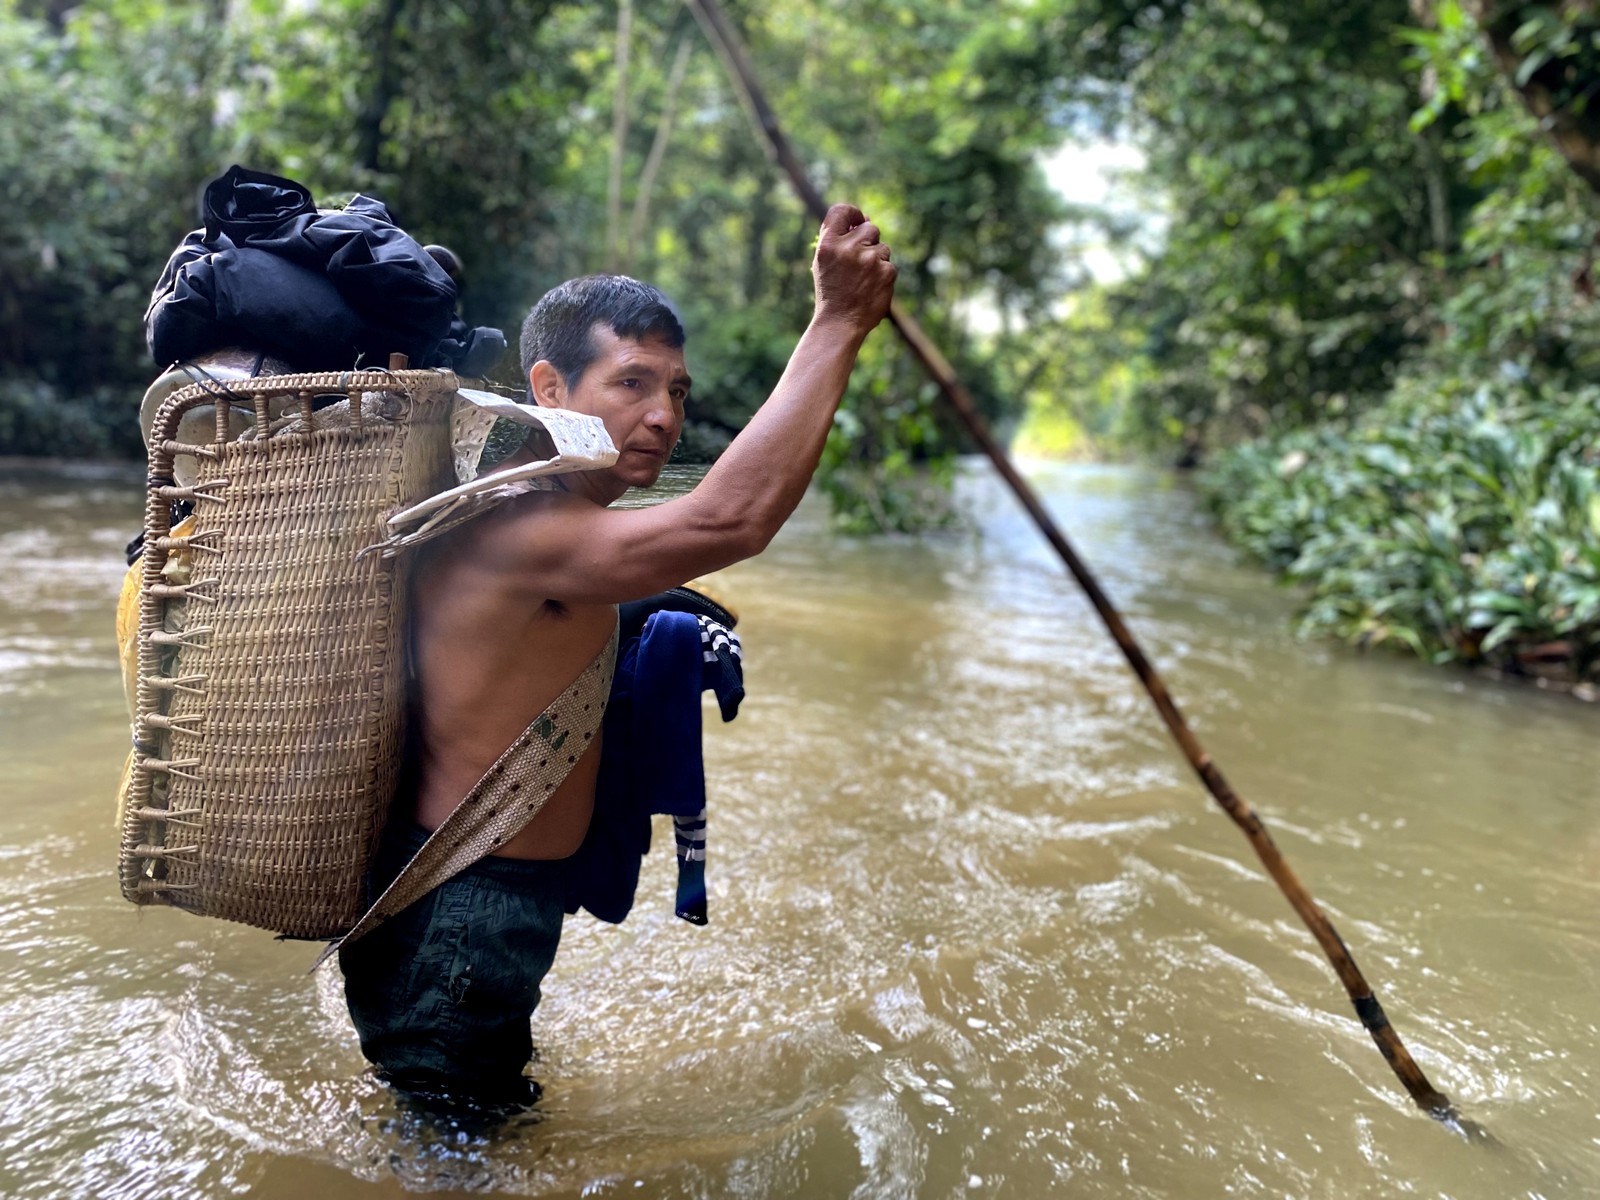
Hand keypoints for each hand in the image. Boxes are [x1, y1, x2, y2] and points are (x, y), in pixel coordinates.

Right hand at [811, 203, 896, 334]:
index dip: (853, 213)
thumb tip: (866, 219)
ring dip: (876, 259)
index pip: (842, 210)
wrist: (840, 324)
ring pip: (882, 247)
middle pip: (870, 227)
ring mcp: (869, 259)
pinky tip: (871, 289)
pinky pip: (889, 264)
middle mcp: (848, 247)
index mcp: (828, 244)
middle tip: (858, 264)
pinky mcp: (887, 271)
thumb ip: (840, 238)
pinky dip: (883, 275)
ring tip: (862, 281)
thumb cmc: (831, 292)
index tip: (858, 220)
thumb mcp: (824, 262)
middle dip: (868, 241)